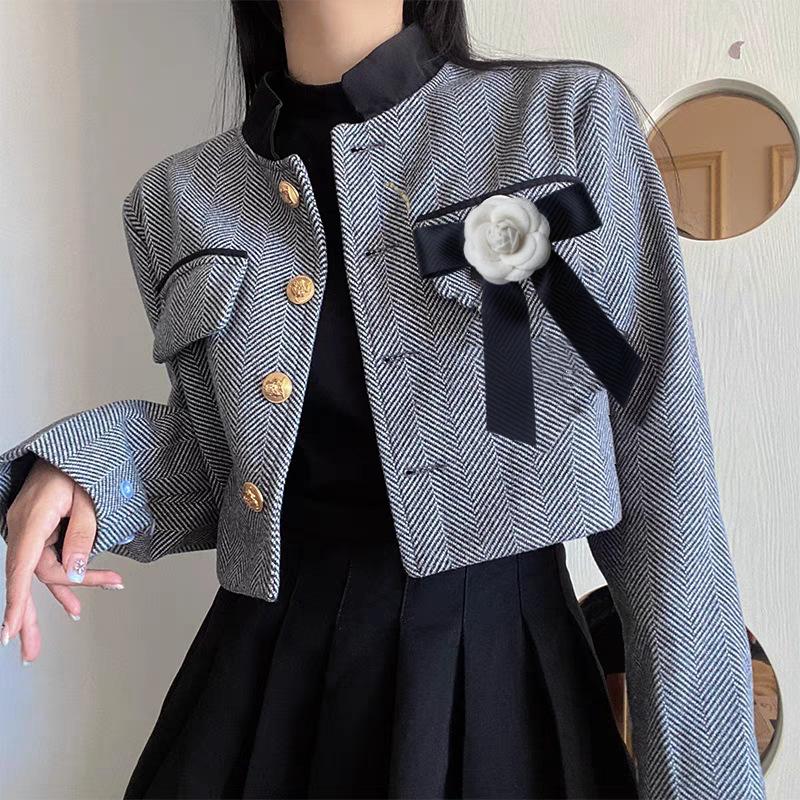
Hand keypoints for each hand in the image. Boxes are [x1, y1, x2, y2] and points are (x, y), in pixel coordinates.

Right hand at [2, 458, 123, 663]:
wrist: (73, 448)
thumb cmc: (80, 468)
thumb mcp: (89, 501)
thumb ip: (81, 537)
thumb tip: (73, 572)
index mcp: (32, 519)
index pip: (20, 568)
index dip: (14, 603)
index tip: (7, 632)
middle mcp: (23, 528)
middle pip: (25, 578)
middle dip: (28, 617)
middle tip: (29, 653)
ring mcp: (30, 530)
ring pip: (43, 570)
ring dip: (64, 590)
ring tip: (77, 613)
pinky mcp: (39, 531)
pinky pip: (48, 559)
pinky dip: (64, 577)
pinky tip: (73, 599)